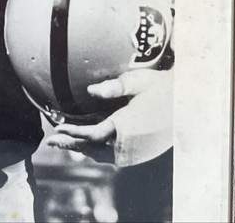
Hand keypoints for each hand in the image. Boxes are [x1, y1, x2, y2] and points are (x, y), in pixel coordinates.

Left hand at [46, 68, 172, 166]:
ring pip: (99, 153)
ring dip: (80, 147)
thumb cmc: (159, 88)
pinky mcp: (133, 147)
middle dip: (72, 143)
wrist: (183, 103)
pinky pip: (108, 152)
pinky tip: (84, 142)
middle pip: (93, 148)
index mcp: (126, 126)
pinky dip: (93, 148)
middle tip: (52, 141)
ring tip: (63, 142)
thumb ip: (116, 86)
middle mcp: (126, 141)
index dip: (75, 132)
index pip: (94, 133)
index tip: (59, 128)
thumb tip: (91, 90)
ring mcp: (131, 147)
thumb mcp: (139, 82)